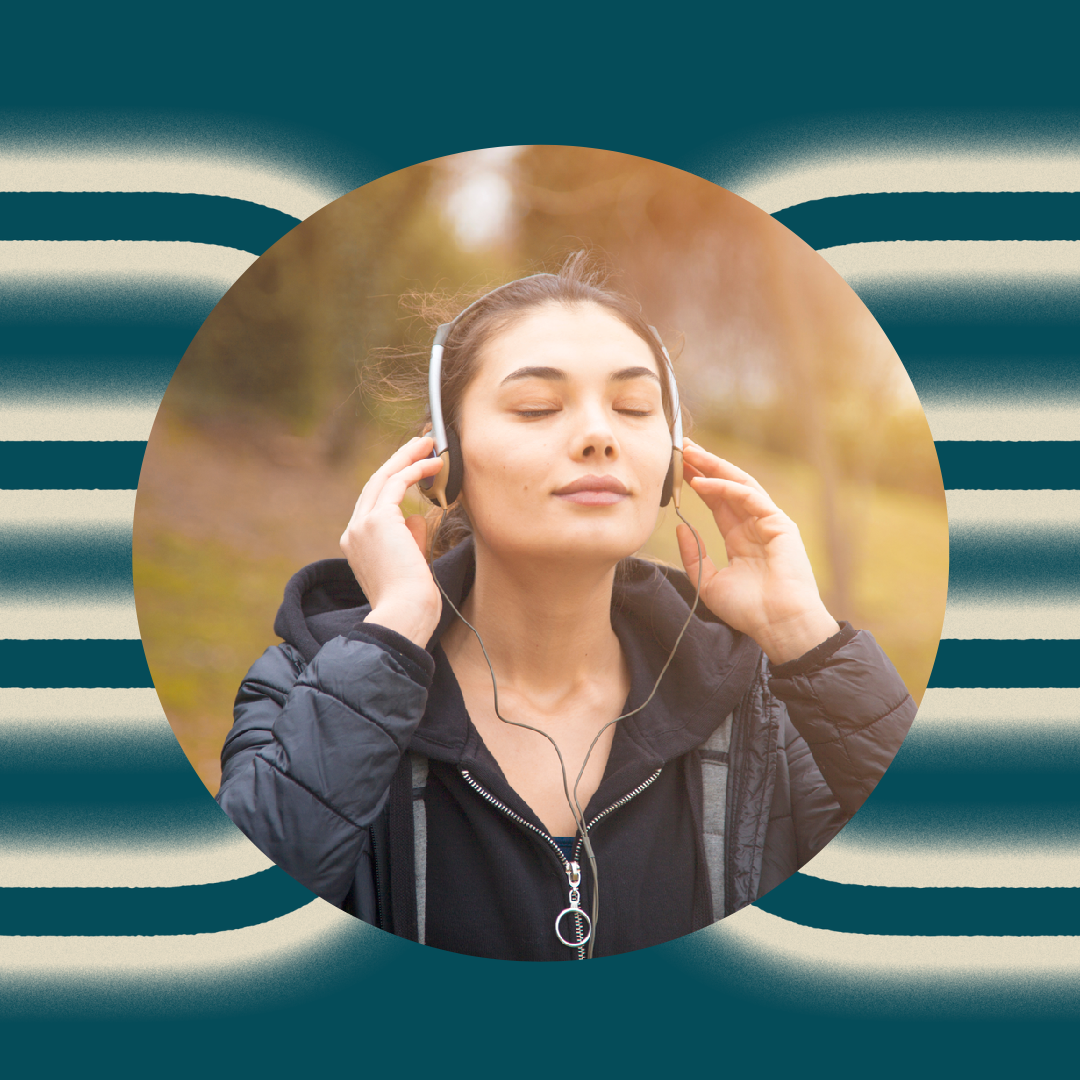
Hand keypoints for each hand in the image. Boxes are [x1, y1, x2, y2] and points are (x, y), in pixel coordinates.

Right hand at [339, 436, 445, 646]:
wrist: (404, 615)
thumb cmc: (411, 601)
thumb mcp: (410, 565)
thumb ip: (410, 539)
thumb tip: (417, 517)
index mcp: (357, 545)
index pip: (375, 504)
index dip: (394, 482)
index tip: (414, 468)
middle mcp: (354, 532)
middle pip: (375, 484)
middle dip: (399, 461)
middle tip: (421, 445)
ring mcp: (362, 525)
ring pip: (383, 477)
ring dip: (407, 457)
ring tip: (428, 444)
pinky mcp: (378, 520)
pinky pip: (397, 483)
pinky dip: (415, 469)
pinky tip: (433, 463)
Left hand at [675, 439, 839, 663]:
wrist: (777, 625)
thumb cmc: (748, 610)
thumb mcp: (708, 582)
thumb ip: (694, 554)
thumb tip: (680, 527)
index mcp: (741, 539)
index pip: (717, 502)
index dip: (698, 483)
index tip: (677, 469)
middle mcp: (755, 526)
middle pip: (727, 486)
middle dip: (705, 466)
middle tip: (683, 448)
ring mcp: (769, 522)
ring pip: (739, 484)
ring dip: (714, 467)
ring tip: (691, 453)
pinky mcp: (779, 523)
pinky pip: (749, 497)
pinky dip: (725, 487)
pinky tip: (702, 483)